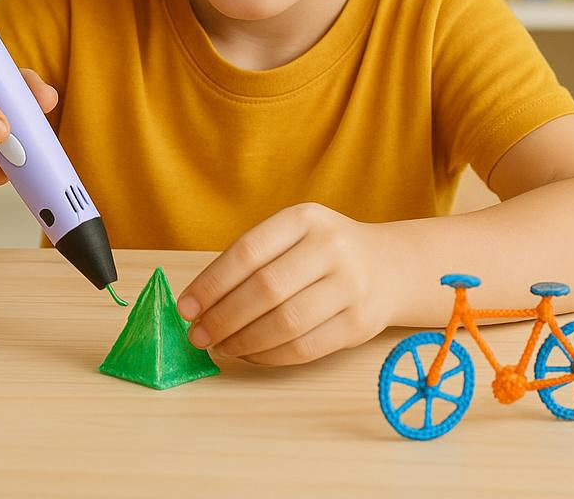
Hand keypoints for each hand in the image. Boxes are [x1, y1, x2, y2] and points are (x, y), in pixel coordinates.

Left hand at [175, 203, 395, 365]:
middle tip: (198, 335)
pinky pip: (305, 347)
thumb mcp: (292, 234)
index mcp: (305, 218)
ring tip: (220, 346)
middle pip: (265, 289)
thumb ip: (252, 260)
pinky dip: (269, 356)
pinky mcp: (360, 324)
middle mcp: (331, 247)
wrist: (388, 266)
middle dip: (223, 317)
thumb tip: (198, 304)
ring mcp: (350, 286)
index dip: (212, 283)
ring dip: (243, 341)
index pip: (248, 251)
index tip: (186, 307)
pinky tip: (250, 354)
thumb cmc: (321, 251)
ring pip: (285, 323)